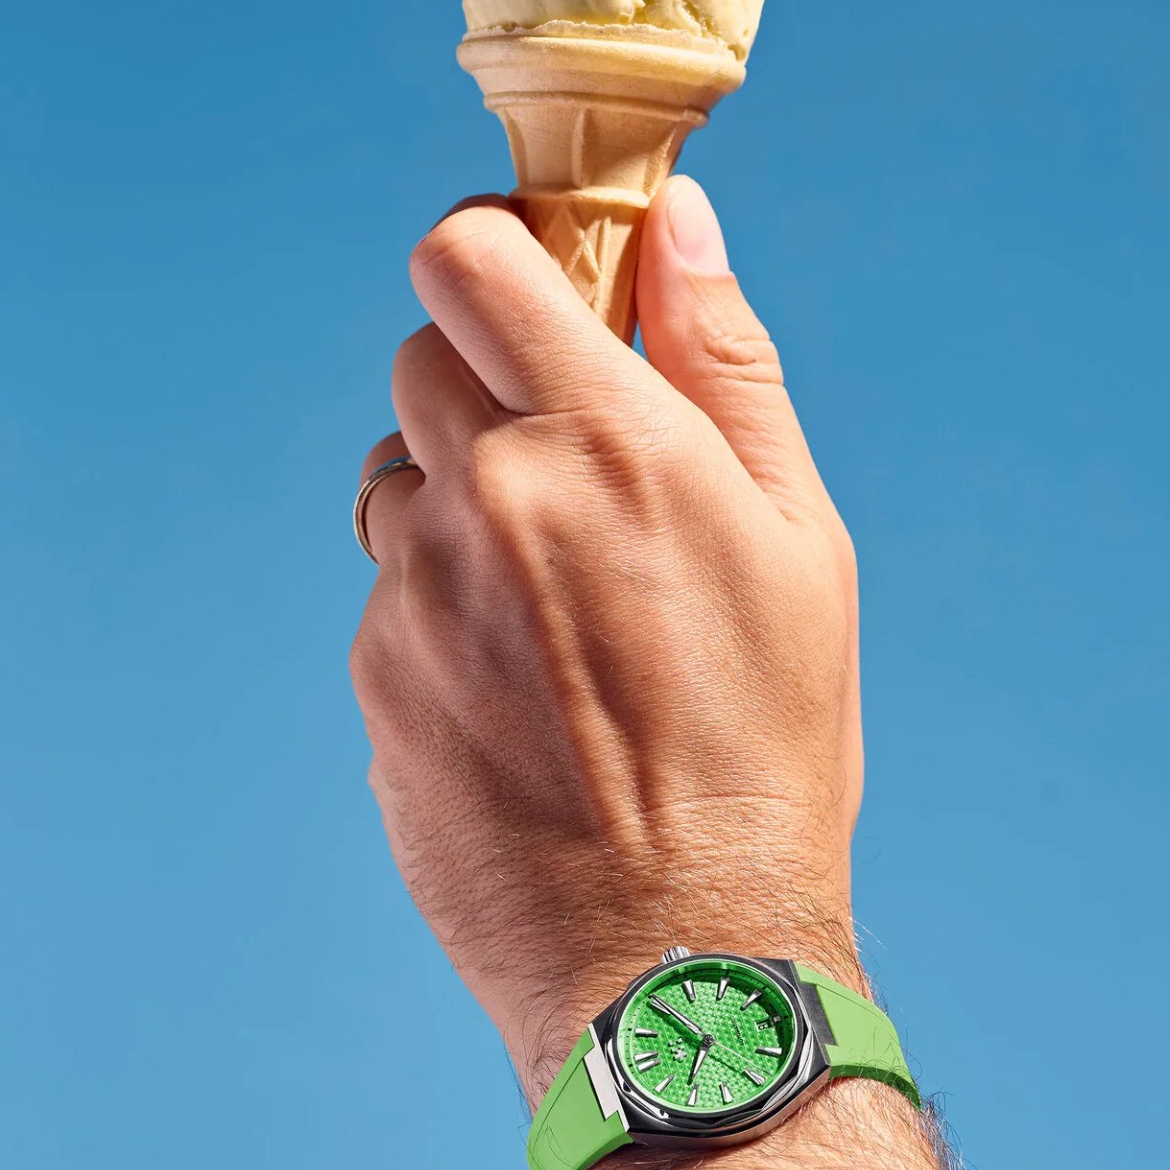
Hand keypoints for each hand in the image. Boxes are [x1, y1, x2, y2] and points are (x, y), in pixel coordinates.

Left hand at [350, 177, 864, 1101]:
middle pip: (421, 355)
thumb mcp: (795, 538)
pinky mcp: (373, 680)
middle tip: (572, 463)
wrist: (678, 951)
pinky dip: (441, 607)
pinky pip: (390, 593)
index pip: (468, 256)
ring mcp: (412, 595)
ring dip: (458, 498)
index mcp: (602, 441)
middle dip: (486, 379)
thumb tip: (676, 217)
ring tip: (555, 602)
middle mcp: (486, 500)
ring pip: (397, 478)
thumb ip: (726, 359)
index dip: (492, 246)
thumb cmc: (767, 743)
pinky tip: (523, 691)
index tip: (536, 286)